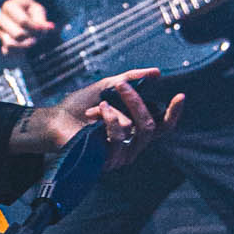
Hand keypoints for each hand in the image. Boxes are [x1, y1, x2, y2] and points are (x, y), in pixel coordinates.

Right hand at [0, 0, 54, 54]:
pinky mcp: (1, 43)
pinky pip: (8, 52)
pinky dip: (20, 52)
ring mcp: (0, 32)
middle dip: (31, 37)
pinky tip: (27, 47)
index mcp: (9, 6)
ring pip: (11, 44)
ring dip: (25, 45)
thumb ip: (41, 19)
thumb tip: (49, 27)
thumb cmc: (30, 13)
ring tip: (33, 41)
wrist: (23, 20)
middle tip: (38, 35)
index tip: (42, 29)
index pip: (23, 21)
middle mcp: (1, 19)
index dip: (35, 27)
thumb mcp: (37, 11)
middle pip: (18, 34)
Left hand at [9, 67, 183, 169]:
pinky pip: (119, 136)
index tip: (180, 96)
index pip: (162, 127)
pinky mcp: (107, 161)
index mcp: (134, 131)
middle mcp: (131, 146)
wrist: (53, 120)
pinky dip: (109, 119)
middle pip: (151, 125)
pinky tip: (96, 113)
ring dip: (116, 110)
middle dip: (137, 101)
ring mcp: (119, 156)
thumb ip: (130, 79)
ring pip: (135, 129)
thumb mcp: (105, 87)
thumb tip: (157, 73)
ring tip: (99, 104)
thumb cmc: (78, 107)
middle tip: (121, 85)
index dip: (174, 114)